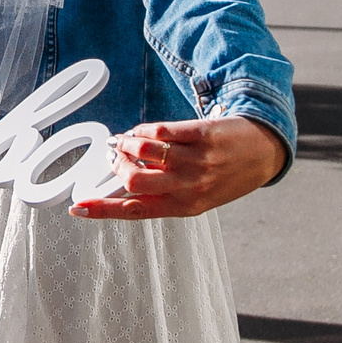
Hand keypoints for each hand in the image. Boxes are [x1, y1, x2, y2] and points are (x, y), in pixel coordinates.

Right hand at [73, 116, 287, 219]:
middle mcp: (189, 187)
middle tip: (114, 157)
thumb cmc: (224, 176)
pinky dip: (143, 130)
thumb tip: (121, 180)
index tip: (77, 207)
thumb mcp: (195, 196)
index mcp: (184, 207)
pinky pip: (160, 131)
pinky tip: (143, 133)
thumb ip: (162, 192)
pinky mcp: (203, 135)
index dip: (102, 210)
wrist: (263, 153)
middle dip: (116, 166)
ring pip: (144, 151)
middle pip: (133, 180)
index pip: (135, 211)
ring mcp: (197, 161)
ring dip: (126, 144)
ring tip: (125, 142)